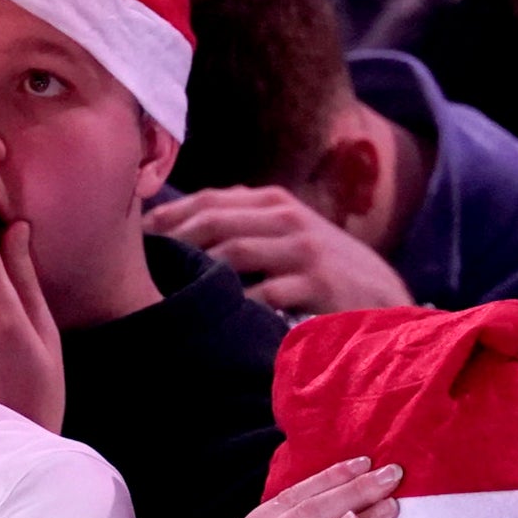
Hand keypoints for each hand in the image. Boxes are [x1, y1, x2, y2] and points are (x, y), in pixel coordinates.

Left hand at [146, 187, 411, 314]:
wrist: (382, 298)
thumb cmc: (318, 269)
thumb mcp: (283, 235)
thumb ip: (240, 226)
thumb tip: (171, 230)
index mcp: (273, 202)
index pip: (207, 201)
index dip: (167, 217)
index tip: (136, 238)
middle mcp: (287, 218)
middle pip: (213, 222)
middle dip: (172, 242)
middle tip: (139, 267)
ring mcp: (304, 250)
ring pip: (233, 253)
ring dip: (195, 272)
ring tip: (163, 291)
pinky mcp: (317, 283)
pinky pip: (263, 293)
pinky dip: (234, 303)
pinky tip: (209, 317)